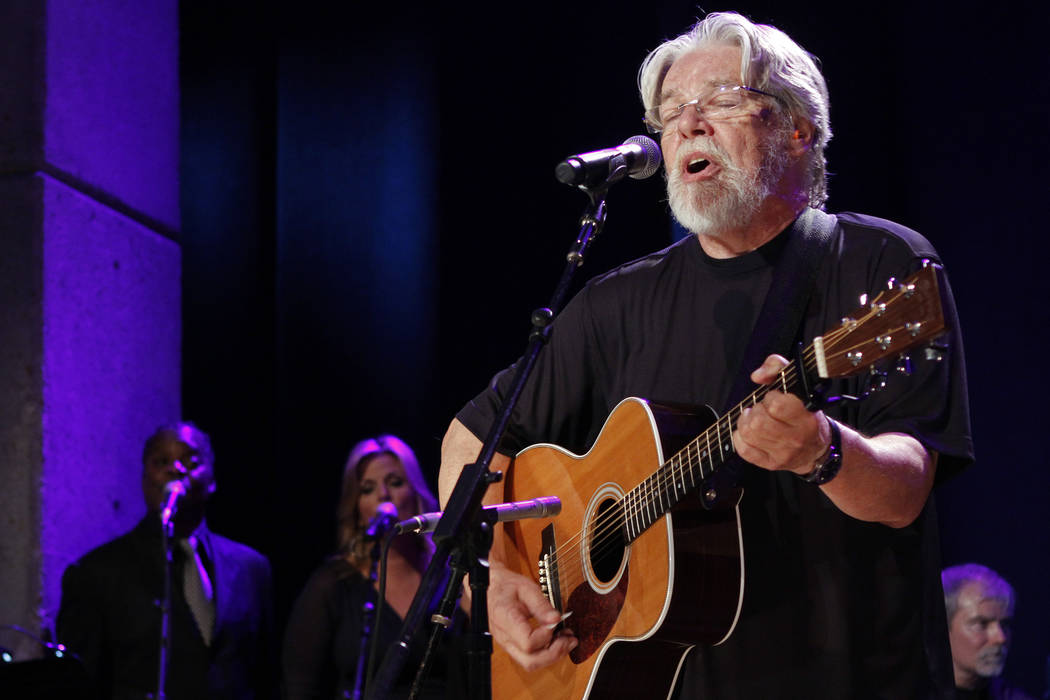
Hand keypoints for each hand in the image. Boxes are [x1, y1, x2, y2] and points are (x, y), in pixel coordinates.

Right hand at [488, 561, 576, 671]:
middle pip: (530, 661)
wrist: (490, 588)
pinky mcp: (513, 645)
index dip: (546, 636)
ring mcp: (507, 644)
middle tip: (569, 640)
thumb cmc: (506, 586)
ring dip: (552, 655)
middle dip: (554, 654)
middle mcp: (504, 638)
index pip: (528, 643)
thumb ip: (541, 605)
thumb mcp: (526, 588)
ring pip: (530, 663)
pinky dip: (546, 652)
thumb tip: (556, 620)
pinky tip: (556, 640)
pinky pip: (529, 657)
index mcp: (505, 620)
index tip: (555, 622)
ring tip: (566, 639)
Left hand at [732, 354, 829, 474]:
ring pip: (748, 434)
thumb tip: (758, 375)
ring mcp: (783, 454)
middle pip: (758, 422)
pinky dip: (740, 437)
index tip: (775, 398)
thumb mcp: (799, 384)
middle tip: (762, 409)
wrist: (817, 450)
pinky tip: (748, 432)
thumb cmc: (806, 415)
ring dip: (745, 421)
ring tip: (754, 418)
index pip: (777, 406)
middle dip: (755, 410)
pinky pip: (743, 450)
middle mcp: (796, 439)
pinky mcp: (771, 464)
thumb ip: (778, 367)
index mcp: (807, 419)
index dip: (770, 398)